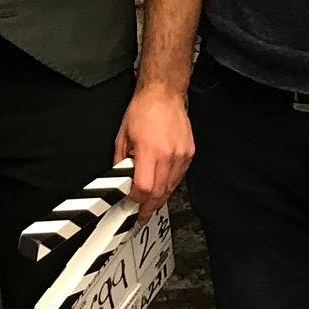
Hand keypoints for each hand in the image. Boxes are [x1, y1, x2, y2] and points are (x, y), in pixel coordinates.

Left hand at [113, 83, 193, 223]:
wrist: (163, 94)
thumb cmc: (143, 110)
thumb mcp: (122, 135)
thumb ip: (121, 160)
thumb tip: (120, 180)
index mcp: (149, 150)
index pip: (144, 188)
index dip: (136, 200)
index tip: (131, 203)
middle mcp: (168, 155)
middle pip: (159, 193)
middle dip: (149, 207)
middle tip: (141, 214)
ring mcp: (181, 155)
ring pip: (171, 188)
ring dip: (160, 198)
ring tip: (150, 203)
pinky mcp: (189, 153)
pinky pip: (179, 177)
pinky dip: (170, 184)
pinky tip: (162, 184)